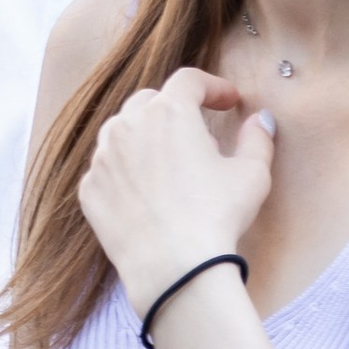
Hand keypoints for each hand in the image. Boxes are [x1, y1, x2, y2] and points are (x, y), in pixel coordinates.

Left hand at [77, 66, 275, 314]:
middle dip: (176, 110)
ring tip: (171, 164)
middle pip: (150, 102)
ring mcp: (102, 157)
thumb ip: (257, 138)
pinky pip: (108, 168)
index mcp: (168, 113)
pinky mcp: (89, 187)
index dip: (212, 87)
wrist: (172, 267)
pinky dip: (126, 171)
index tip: (228, 101)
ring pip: (122, 131)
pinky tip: (147, 193)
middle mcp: (127, 126)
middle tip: (199, 135)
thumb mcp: (252, 174)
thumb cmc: (217, 216)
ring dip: (145, 138)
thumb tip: (259, 119)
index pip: (189, 81)